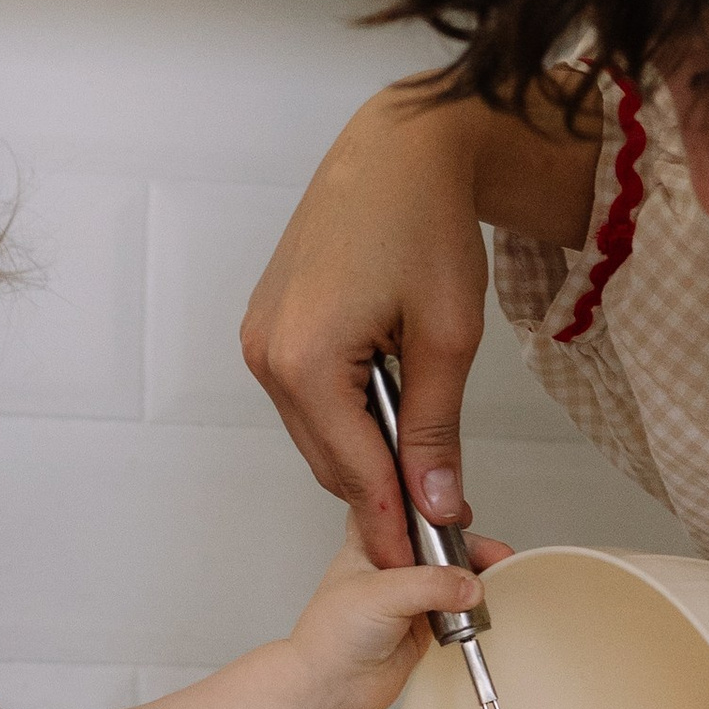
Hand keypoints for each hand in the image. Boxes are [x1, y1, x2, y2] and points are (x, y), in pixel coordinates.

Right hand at [240, 82, 504, 568]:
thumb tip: (434, 504)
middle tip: (439, 515)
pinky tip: (389, 400)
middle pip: (328, 461)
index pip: (354, 473)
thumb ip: (436, 430)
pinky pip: (305, 397)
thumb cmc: (425, 222)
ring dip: (364, 449)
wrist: (398, 148)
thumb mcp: (449, 337)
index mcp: (306, 361)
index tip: (426, 560)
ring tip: (420, 446)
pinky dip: (345, 413)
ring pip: (317, 433)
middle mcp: (267, 355)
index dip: (394, 522)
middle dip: (381, 491)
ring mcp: (259, 340)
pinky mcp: (265, 325)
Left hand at [282, 521, 516, 708]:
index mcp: (369, 542)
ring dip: (472, 575)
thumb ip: (430, 585)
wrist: (332, 688)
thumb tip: (470, 584)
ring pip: (450, 574)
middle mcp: (390, 564)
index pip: (403, 508)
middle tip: (492, 553)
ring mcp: (408, 594)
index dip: (431, 505)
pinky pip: (457, 607)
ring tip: (492, 577)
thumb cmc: (331, 636)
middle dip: (466, 544)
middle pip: (436, 541)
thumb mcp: (381, 594)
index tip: (460, 512)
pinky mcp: (424, 622)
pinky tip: (478, 607)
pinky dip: (471, 607)